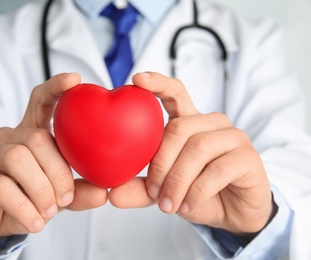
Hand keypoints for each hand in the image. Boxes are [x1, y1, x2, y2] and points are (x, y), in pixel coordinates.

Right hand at [0, 73, 107, 257]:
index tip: (75, 79)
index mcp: (31, 134)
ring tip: (49, 211)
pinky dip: (23, 207)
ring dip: (41, 189)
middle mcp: (9, 137)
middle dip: (58, 171)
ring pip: (18, 158)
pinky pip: (1, 186)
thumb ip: (78, 192)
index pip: (41, 101)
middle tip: (65, 198)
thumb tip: (104, 192)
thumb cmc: (26, 197)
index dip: (56, 88)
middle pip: (37, 138)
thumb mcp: (56, 195)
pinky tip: (35, 222)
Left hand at [109, 72, 272, 235]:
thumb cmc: (198, 193)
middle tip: (153, 192)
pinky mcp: (248, 157)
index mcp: (190, 123)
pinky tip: (187, 206)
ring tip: (168, 204)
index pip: (175, 93)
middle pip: (178, 128)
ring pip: (197, 148)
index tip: (137, 79)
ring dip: (177, 181)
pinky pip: (217, 170)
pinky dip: (196, 192)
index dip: (158, 83)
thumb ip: (141, 189)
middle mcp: (212, 124)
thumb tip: (113, 194)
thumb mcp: (165, 191)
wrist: (234, 214)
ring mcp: (233, 137)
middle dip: (160, 164)